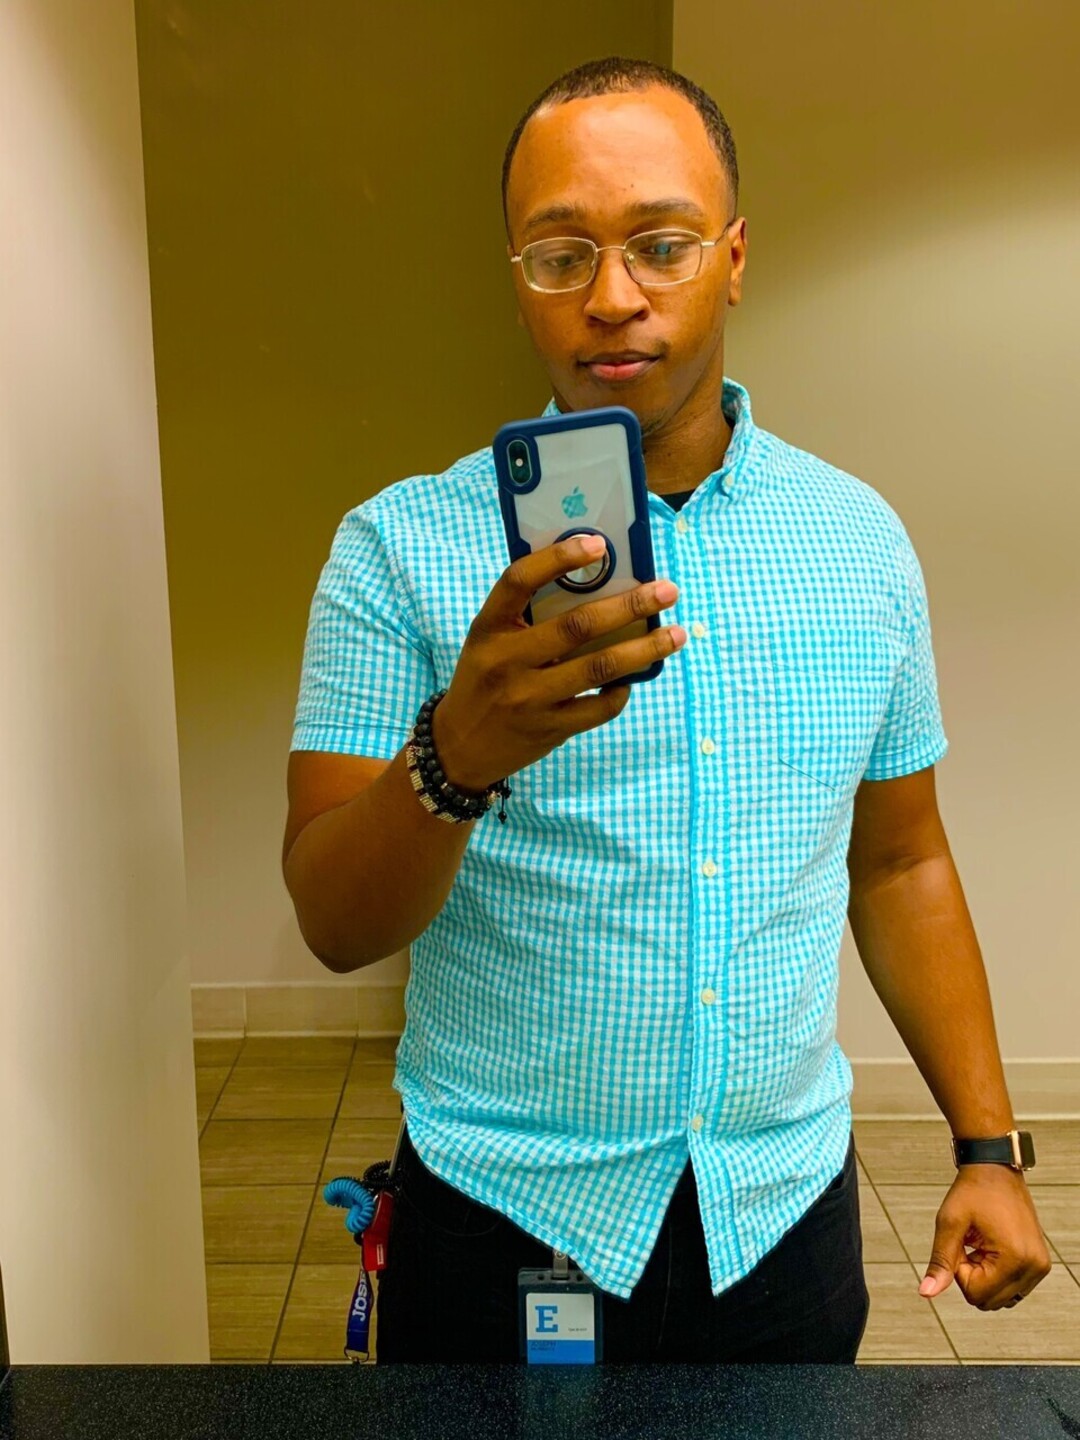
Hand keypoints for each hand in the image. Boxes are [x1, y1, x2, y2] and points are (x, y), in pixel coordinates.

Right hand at [432, 535, 684, 791]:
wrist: (460, 746)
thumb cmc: (485, 679)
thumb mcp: (489, 641)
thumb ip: (527, 616)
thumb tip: (595, 582)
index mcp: (489, 628)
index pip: (518, 581)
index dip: (558, 558)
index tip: (599, 545)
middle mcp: (507, 661)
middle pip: (576, 626)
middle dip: (629, 606)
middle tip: (667, 590)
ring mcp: (529, 698)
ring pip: (598, 668)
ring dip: (644, 649)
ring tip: (676, 635)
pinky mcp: (550, 729)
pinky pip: (599, 708)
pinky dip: (622, 691)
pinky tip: (633, 679)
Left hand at [918, 1164, 1052, 1309]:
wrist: (995, 1169)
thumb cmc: (973, 1190)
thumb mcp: (950, 1223)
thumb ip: (940, 1261)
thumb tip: (926, 1293)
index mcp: (1015, 1259)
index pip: (976, 1294)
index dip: (959, 1270)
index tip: (962, 1242)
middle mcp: (1034, 1267)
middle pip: (990, 1301)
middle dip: (972, 1275)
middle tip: (970, 1243)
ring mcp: (1040, 1266)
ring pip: (1001, 1298)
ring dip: (985, 1276)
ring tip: (982, 1244)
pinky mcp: (1039, 1263)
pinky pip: (1013, 1288)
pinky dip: (997, 1274)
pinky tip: (992, 1248)